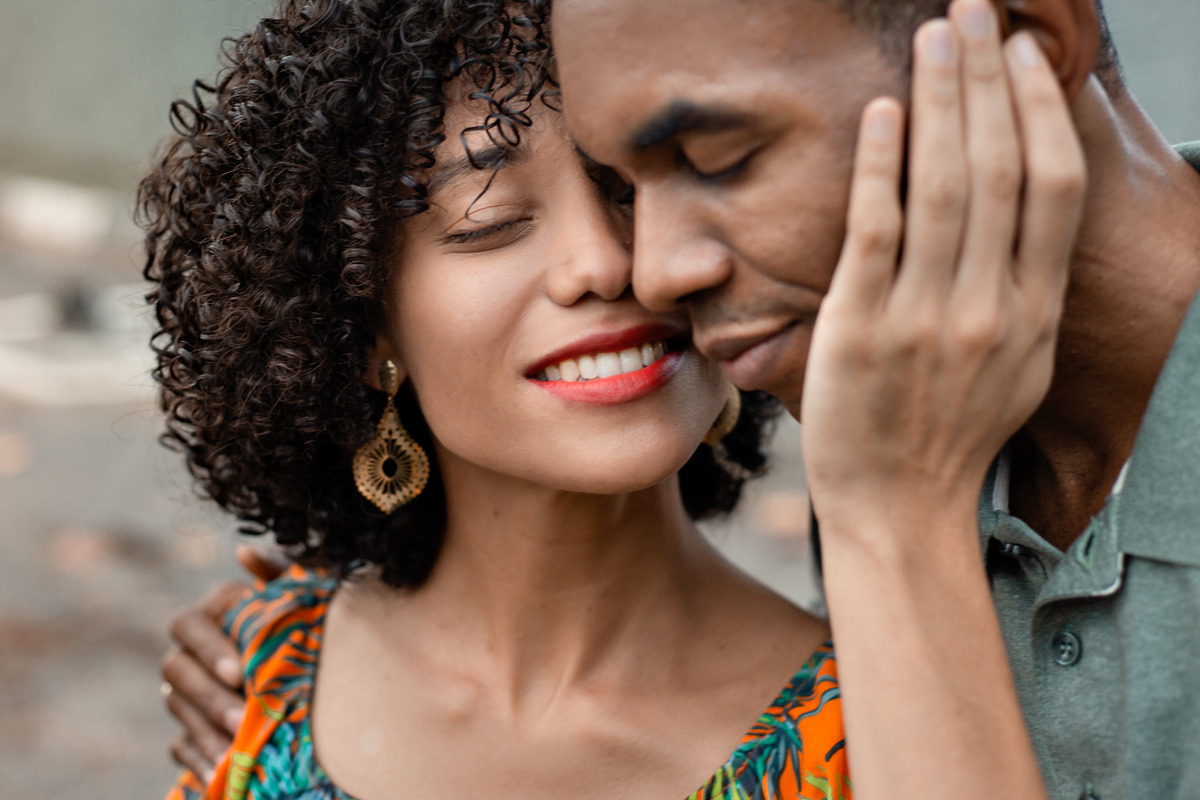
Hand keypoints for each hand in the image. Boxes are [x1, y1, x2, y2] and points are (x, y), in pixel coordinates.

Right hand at [162, 545, 286, 778]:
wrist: (316, 669)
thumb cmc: (306, 621)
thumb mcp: (300, 596)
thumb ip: (280, 572)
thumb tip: (246, 552)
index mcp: (213, 614)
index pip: (190, 624)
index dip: (209, 648)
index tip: (240, 672)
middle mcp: (190, 651)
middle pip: (176, 671)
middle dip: (209, 696)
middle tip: (242, 718)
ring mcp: (185, 691)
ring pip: (178, 709)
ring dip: (206, 731)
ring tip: (236, 752)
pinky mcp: (190, 727)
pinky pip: (181, 746)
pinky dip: (199, 759)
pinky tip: (221, 774)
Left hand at [801, 5, 1085, 542]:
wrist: (898, 508)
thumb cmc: (951, 435)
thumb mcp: (1018, 366)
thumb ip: (1024, 293)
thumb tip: (1023, 222)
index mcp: (1035, 311)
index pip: (1050, 186)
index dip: (1036, 109)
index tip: (1019, 55)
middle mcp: (989, 306)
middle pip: (997, 167)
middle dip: (984, 79)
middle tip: (971, 11)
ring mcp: (924, 316)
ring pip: (943, 187)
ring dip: (940, 100)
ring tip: (935, 36)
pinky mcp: (861, 327)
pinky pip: (876, 230)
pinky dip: (883, 165)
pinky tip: (885, 110)